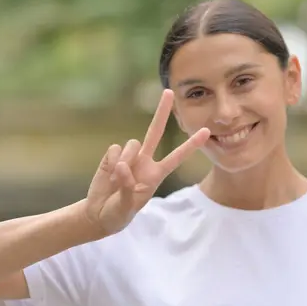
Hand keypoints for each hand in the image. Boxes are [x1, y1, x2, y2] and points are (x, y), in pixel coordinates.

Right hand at [84, 89, 209, 235]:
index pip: (177, 157)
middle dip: (162, 111)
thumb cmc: (118, 214)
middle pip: (156, 131)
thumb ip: (127, 187)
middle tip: (169, 91)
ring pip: (132, 144)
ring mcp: (129, 157)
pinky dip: (111, 163)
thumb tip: (122, 166)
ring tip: (117, 182)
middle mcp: (145, 161)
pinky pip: (115, 149)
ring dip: (125, 161)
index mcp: (156, 174)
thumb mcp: (126, 208)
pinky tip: (109, 175)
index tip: (207, 132)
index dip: (191, 145)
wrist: (99, 214)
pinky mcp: (112, 155)